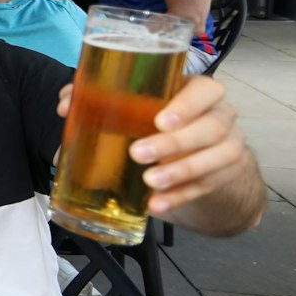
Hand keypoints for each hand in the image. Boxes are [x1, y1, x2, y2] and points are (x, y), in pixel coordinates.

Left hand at [54, 75, 250, 217]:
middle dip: (175, 144)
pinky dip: (180, 197)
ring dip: (181, 172)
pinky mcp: (223, 174)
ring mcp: (228, 146)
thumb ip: (99, 96)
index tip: (160, 121)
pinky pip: (207, 187)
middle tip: (138, 154)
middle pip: (211, 128)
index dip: (189, 105)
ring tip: (150, 182)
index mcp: (199, 91)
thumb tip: (67, 105)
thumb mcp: (139, 101)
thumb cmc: (158, 115)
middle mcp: (220, 116)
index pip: (207, 90)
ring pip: (216, 159)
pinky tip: (157, 205)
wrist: (194, 146)